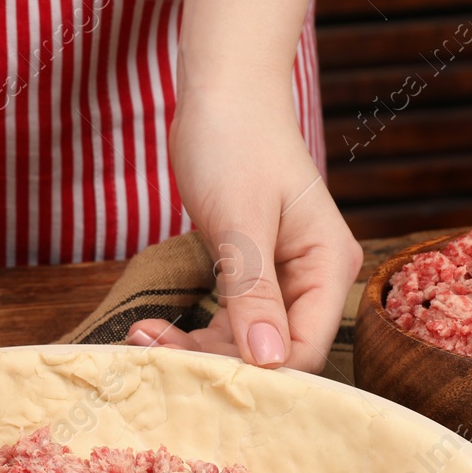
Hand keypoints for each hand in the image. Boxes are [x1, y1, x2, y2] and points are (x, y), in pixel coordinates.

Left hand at [130, 87, 362, 373]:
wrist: (221, 93)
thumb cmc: (235, 142)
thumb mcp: (240, 221)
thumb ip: (254, 293)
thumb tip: (268, 362)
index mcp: (329, 266)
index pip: (306, 348)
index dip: (259, 375)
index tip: (199, 379)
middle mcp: (315, 279)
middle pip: (274, 352)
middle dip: (217, 361)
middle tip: (155, 354)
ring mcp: (285, 279)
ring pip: (246, 342)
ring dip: (196, 349)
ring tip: (142, 339)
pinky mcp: (253, 276)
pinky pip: (229, 322)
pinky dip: (194, 331)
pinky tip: (154, 330)